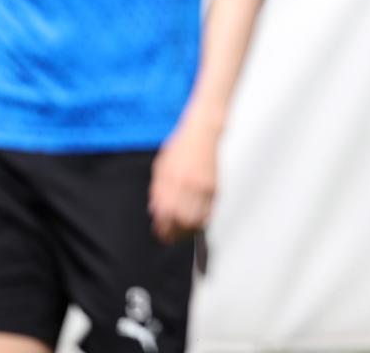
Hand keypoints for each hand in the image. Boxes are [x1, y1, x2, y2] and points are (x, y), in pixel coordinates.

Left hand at [150, 119, 218, 243]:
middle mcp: (186, 185)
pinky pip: (208, 212)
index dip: (162, 227)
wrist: (203, 133)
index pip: (164, 213)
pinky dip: (201, 221)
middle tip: (170, 237)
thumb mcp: (162, 166)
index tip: (160, 232)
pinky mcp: (214, 187)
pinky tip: (196, 222)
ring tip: (183, 233)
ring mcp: (201, 187)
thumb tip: (155, 210)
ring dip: (188, 231)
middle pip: (180, 220)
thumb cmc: (181, 146)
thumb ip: (158, 189)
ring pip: (195, 220)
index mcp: (170, 179)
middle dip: (174, 233)